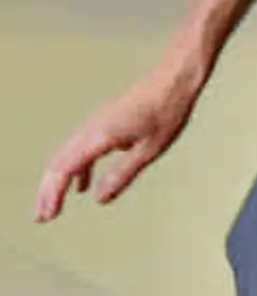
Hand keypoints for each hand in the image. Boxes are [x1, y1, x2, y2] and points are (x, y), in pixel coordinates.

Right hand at [34, 62, 201, 222]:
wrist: (176, 77)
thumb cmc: (167, 110)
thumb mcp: (150, 149)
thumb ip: (122, 174)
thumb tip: (100, 199)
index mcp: (99, 135)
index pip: (64, 169)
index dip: (52, 194)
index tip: (47, 216)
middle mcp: (91, 128)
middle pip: (58, 163)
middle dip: (47, 191)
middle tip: (42, 217)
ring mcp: (96, 123)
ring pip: (67, 155)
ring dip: (59, 180)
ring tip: (55, 206)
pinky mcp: (105, 122)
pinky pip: (82, 148)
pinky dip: (77, 168)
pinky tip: (83, 185)